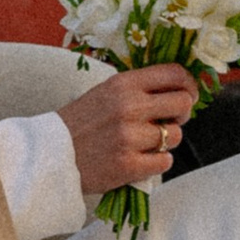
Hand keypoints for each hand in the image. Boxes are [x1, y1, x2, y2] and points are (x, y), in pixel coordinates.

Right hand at [60, 63, 197, 199]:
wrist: (50, 154)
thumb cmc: (80, 123)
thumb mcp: (105, 92)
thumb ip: (138, 88)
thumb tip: (178, 89)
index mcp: (123, 83)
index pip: (174, 74)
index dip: (189, 84)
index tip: (188, 93)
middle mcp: (129, 107)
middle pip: (183, 104)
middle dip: (181, 114)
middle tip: (168, 120)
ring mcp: (130, 137)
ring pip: (175, 136)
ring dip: (166, 141)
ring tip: (145, 143)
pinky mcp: (129, 165)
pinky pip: (165, 161)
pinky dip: (157, 162)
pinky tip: (140, 159)